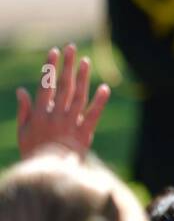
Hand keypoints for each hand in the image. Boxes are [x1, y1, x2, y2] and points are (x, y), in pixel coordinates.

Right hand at [16, 43, 109, 159]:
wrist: (50, 172)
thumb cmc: (34, 151)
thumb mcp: (23, 131)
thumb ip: (24, 110)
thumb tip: (22, 90)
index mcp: (40, 114)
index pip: (46, 85)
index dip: (50, 67)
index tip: (54, 51)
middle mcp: (56, 115)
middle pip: (63, 86)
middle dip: (67, 65)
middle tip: (72, 48)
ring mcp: (71, 123)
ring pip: (79, 96)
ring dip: (83, 78)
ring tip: (86, 61)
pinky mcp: (85, 133)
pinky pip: (94, 114)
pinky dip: (100, 101)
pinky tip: (105, 88)